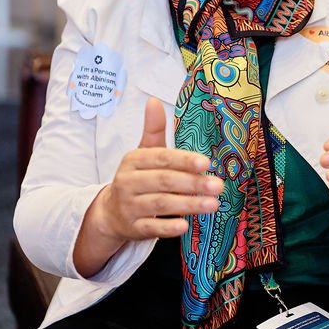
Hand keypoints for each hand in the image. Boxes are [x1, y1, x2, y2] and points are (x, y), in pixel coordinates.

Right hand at [73, 97, 222, 275]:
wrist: (110, 213)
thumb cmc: (137, 178)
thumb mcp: (143, 153)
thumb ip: (153, 129)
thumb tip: (153, 100)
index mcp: (133, 160)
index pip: (161, 158)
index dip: (184, 161)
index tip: (207, 163)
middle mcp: (128, 183)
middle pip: (163, 181)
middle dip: (192, 183)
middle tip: (218, 185)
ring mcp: (129, 207)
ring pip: (160, 205)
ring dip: (188, 204)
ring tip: (213, 204)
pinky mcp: (133, 228)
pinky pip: (151, 228)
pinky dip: (168, 228)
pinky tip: (185, 226)